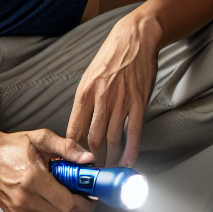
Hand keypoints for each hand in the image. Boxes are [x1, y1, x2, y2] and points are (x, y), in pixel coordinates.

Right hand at [0, 127, 94, 211]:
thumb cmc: (10, 148)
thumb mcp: (41, 139)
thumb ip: (67, 148)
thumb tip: (87, 158)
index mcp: (32, 179)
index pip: (68, 203)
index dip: (85, 202)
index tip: (92, 195)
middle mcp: (24, 199)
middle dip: (77, 203)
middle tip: (78, 189)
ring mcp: (19, 211)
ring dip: (62, 204)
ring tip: (56, 186)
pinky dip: (49, 207)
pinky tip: (44, 193)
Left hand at [67, 11, 161, 166]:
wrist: (135, 37)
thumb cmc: (111, 56)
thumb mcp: (90, 76)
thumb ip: (86, 101)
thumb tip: (82, 124)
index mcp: (84, 93)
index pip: (74, 129)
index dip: (73, 150)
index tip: (74, 162)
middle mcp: (101, 98)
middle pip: (93, 139)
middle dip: (92, 160)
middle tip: (93, 173)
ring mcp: (121, 101)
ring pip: (113, 138)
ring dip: (111, 158)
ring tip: (110, 172)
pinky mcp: (139, 101)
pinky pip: (133, 131)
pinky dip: (131, 149)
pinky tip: (128, 161)